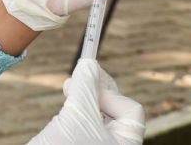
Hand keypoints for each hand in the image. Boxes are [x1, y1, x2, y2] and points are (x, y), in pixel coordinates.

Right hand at [27, 59, 145, 144]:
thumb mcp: (77, 116)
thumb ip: (86, 87)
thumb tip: (89, 64)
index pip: (131, 110)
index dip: (110, 94)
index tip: (86, 85)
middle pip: (115, 111)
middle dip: (93, 95)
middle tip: (72, 83)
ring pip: (97, 117)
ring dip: (81, 104)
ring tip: (66, 99)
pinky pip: (83, 127)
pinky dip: (72, 117)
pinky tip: (59, 121)